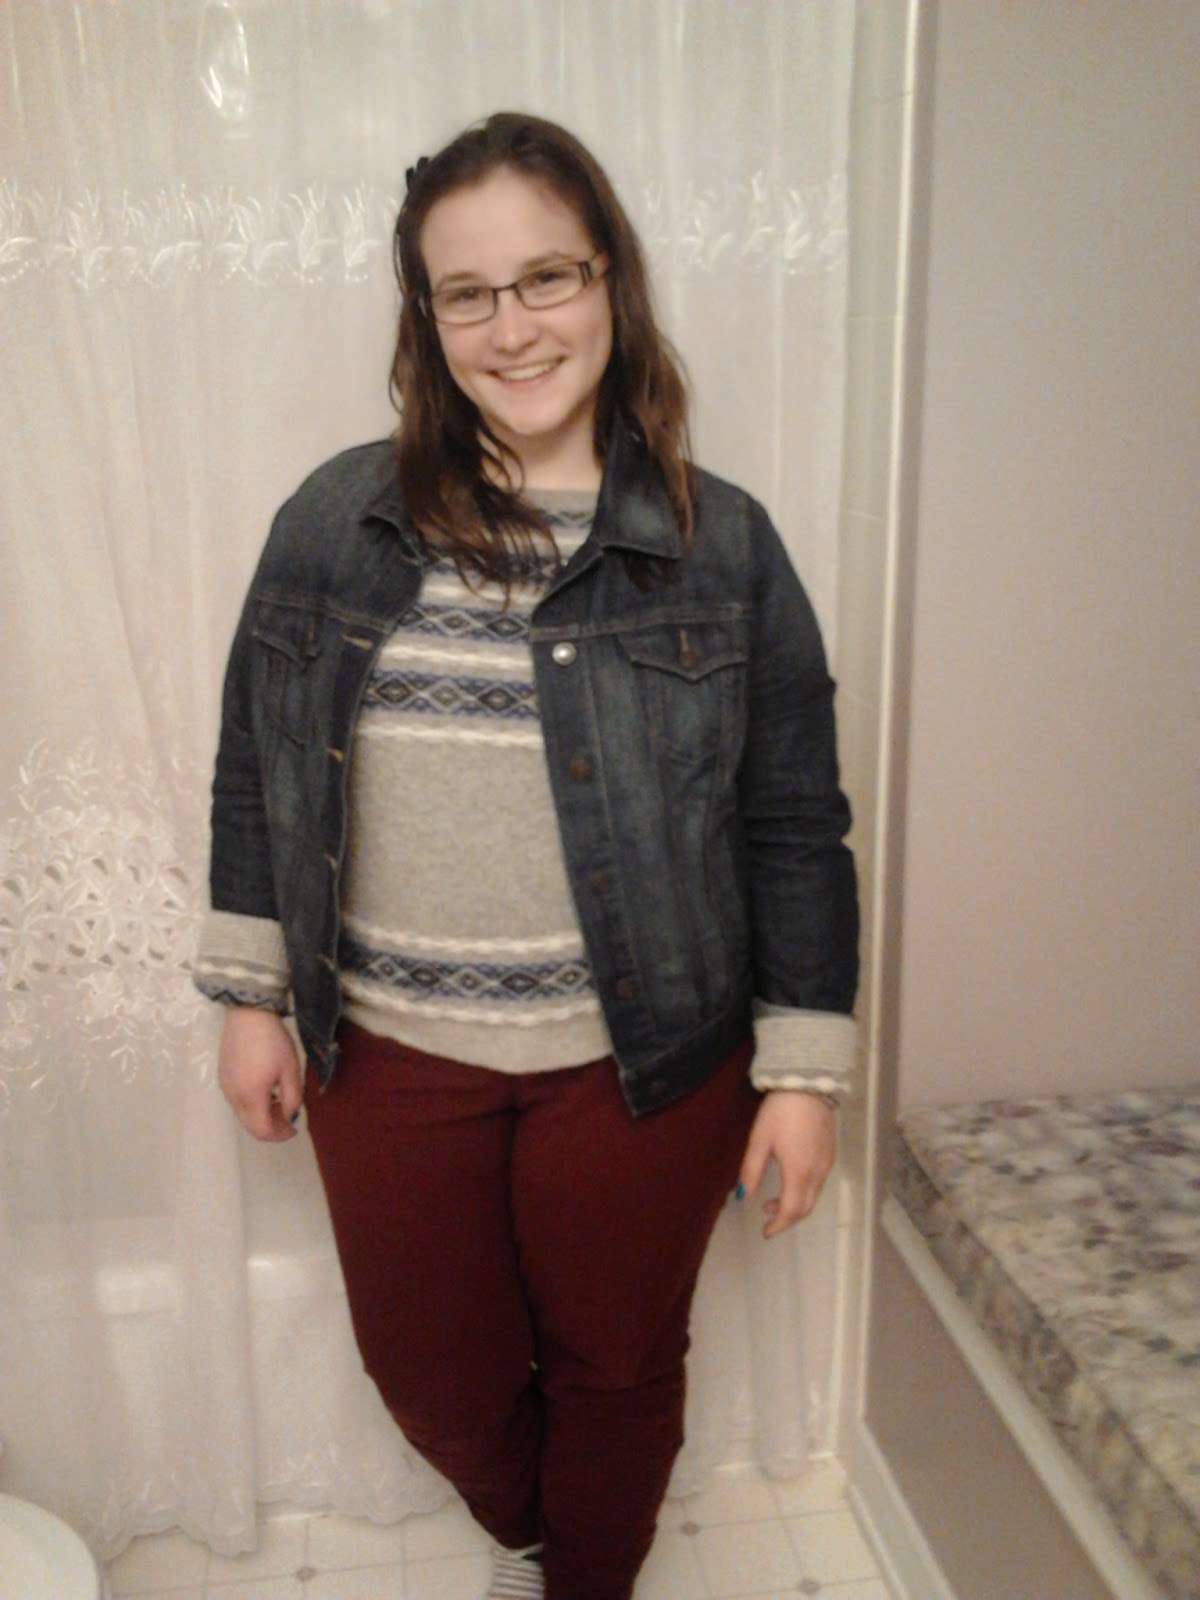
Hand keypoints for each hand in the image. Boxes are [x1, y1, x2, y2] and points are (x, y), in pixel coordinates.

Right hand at [217, 1006, 302, 1141]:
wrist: (248, 1013)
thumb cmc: (273, 1040)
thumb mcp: (291, 1069)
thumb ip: (293, 1098)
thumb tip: (291, 1117)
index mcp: (251, 1096)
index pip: (263, 1131)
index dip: (280, 1135)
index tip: (295, 1128)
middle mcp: (233, 1096)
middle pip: (250, 1126)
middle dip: (271, 1127)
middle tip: (289, 1117)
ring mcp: (225, 1086)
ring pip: (242, 1114)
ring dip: (261, 1115)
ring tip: (279, 1101)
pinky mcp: (222, 1076)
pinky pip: (236, 1100)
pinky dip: (251, 1104)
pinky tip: (265, 1089)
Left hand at [739, 1089, 835, 1237]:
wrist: (807, 1084)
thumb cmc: (780, 1111)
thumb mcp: (759, 1139)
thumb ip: (751, 1170)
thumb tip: (743, 1195)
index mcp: (799, 1172)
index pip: (792, 1211)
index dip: (778, 1224)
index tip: (765, 1231)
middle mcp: (818, 1172)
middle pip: (805, 1208)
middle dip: (787, 1217)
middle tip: (767, 1215)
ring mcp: (827, 1163)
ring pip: (814, 1196)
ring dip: (795, 1204)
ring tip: (773, 1198)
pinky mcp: (830, 1153)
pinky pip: (819, 1182)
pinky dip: (804, 1190)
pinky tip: (790, 1179)